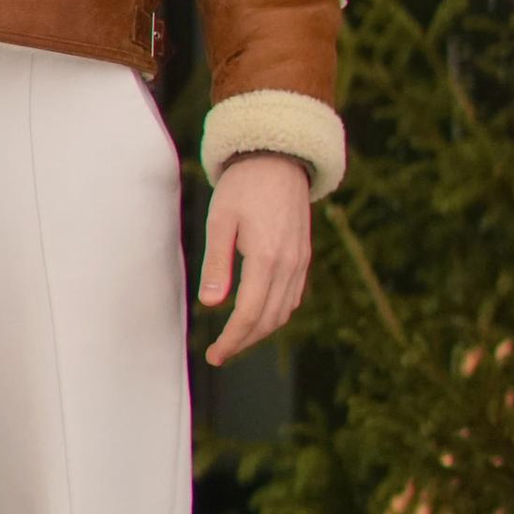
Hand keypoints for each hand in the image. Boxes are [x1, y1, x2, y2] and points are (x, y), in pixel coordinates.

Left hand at [198, 152, 312, 364]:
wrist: (278, 159)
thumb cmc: (244, 186)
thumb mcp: (220, 221)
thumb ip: (217, 264)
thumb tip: (210, 304)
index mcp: (266, 257)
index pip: (248, 314)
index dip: (231, 340)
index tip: (214, 354)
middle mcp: (289, 265)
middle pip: (268, 320)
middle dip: (243, 341)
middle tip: (219, 353)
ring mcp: (300, 262)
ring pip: (283, 312)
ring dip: (259, 331)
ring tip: (234, 338)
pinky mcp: (303, 256)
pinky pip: (293, 297)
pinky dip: (275, 313)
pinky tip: (257, 314)